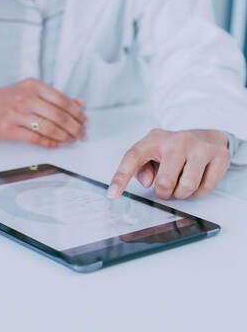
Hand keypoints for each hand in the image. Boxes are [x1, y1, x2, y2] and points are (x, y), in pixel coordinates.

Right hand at [0, 78, 87, 147]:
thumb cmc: (3, 100)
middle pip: (59, 115)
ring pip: (49, 128)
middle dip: (74, 128)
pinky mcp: (9, 129)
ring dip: (64, 137)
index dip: (77, 113)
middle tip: (82, 134)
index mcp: (32, 86)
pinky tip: (56, 144)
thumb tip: (78, 103)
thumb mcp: (28, 91)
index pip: (62, 100)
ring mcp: (16, 114)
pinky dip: (50, 143)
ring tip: (71, 140)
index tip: (84, 121)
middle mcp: (25, 98)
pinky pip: (36, 139)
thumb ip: (53, 97)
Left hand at [108, 129, 230, 199]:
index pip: (133, 157)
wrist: (205, 137)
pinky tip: (197, 179)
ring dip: (182, 194)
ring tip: (181, 183)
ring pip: (186, 187)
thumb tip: (148, 182)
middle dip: (164, 193)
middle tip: (166, 188)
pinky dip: (199, 191)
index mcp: (154, 139)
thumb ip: (141, 168)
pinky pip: (206, 187)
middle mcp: (177, 140)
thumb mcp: (152, 153)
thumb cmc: (172, 150)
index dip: (120, 178)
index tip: (112, 195)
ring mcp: (200, 146)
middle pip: (164, 183)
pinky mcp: (219, 155)